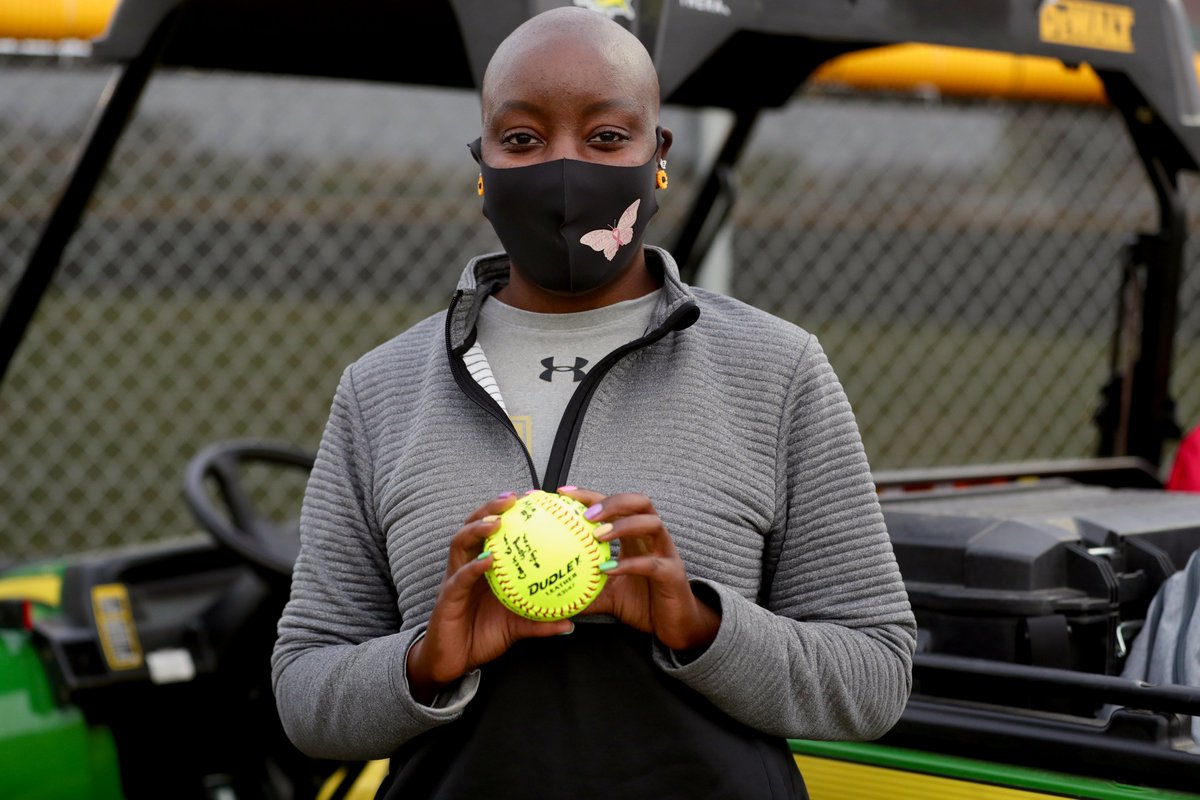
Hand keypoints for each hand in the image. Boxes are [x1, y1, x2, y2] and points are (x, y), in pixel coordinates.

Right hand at [406, 492, 573, 703]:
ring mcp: (454, 579)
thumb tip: (571, 623)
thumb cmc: (482, 636)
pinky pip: (460, 578)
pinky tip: (487, 560)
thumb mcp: (517, 626)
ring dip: (477, 528)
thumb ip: (541, 621)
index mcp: (484, 567)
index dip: (508, 513)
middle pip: (473, 526)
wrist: (453, 662)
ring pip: (460, 544)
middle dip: (490, 508)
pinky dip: (472, 567)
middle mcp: (467, 566)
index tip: (531, 498)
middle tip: (512, 499)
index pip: (494, 531)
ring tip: (496, 521)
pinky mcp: (446, 597)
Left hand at [558, 488, 719, 652]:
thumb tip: (550, 594)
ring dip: (624, 524)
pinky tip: (608, 570)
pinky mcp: (671, 574)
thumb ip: (583, 589)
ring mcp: (665, 553)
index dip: (590, 495)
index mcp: (635, 536)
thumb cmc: (642, 603)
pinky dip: (630, 564)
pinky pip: (652, 564)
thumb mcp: (606, 595)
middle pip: (639, 502)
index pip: (615, 505)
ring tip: (598, 533)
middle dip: (613, 501)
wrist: (674, 626)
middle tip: (586, 513)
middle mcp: (652, 538)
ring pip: (651, 524)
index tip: (563, 492)